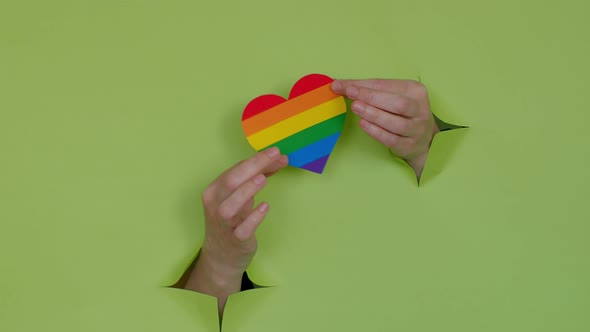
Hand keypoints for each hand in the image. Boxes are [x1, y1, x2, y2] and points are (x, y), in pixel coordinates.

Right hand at [184, 147, 287, 315]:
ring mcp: (224, 225)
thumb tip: (278, 159)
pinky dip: (253, 217)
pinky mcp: (236, 240)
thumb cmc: (233, 220)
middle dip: (252, 166)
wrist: (222, 256)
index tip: (275, 151)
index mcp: (214, 191)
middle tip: (274, 155)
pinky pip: (243, 229)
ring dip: (246, 191)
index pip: (233, 170)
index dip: (255, 160)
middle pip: (230, 182)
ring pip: (230, 206)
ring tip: (262, 178)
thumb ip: (256, 178)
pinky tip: (265, 206)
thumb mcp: (241, 197)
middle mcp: (215, 206)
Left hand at [331, 79, 438, 177]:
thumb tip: (338, 85)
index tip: (341, 85)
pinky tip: (363, 124)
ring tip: (356, 108)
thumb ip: (368, 91)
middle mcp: (419, 109)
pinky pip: (392, 139)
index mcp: (415, 91)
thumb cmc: (402, 114)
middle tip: (351, 95)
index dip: (363, 85)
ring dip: (374, 114)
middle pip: (397, 103)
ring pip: (397, 122)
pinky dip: (376, 131)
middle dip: (371, 97)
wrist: (424, 140)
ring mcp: (416, 129)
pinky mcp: (409, 145)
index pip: (386, 85)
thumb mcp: (391, 97)